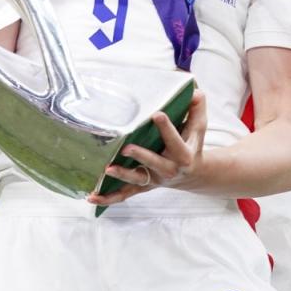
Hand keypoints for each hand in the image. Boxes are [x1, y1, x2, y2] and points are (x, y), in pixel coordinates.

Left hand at [88, 90, 207, 206]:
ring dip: (122, 175)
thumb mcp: (198, 128)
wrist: (193, 174)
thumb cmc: (191, 145)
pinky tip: (91, 197)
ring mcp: (154, 179)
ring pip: (137, 180)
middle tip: (127, 148)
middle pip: (155, 163)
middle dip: (142, 156)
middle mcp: (168, 169)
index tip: (157, 114)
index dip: (167, 128)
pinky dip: (108, 198)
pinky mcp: (142, 186)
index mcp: (183, 154)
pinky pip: (124, 194)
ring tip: (108, 170)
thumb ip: (197, 110)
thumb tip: (196, 91)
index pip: (176, 140)